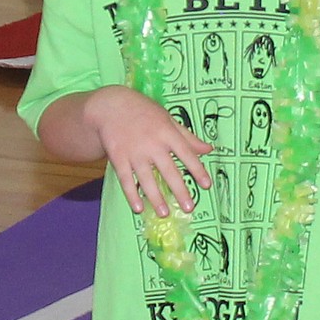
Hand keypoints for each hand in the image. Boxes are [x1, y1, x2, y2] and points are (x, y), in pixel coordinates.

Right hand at [85, 86, 211, 215]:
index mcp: (167, 133)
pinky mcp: (118, 158)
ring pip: (147, 179)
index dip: (198, 169)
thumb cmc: (144, 112)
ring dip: (156, 198)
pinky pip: (126, 179)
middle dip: (179, 190)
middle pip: (168, 170)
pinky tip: (138, 208)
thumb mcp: (168, 119)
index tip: (207, 185)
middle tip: (189, 208)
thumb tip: (209, 149)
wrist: (111, 106)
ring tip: (164, 213)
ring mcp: (134, 152)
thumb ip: (187, 136)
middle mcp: (152, 144)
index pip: (186, 154)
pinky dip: (132, 194)